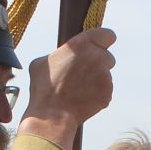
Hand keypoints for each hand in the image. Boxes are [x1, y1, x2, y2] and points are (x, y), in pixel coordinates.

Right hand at [19, 27, 115, 145]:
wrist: (52, 115)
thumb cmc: (44, 88)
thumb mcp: (42, 62)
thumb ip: (59, 54)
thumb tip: (63, 56)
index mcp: (81, 45)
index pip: (108, 35)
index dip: (104, 41)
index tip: (99, 47)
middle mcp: (97, 57)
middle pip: (108, 57)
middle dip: (99, 64)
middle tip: (83, 74)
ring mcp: (104, 76)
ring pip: (106, 75)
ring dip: (97, 80)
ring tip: (79, 90)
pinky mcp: (108, 92)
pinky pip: (105, 90)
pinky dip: (97, 94)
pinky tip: (82, 99)